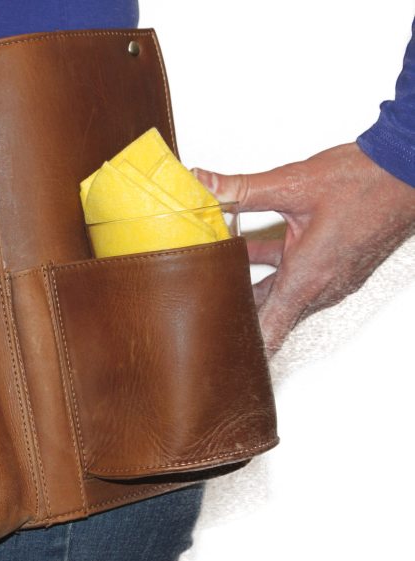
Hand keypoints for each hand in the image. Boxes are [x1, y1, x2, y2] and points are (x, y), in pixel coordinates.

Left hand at [193, 143, 414, 355]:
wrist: (409, 171)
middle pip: (271, 313)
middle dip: (239, 312)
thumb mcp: (291, 184)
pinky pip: (299, 278)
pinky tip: (249, 252)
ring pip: (284, 294)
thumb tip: (202, 185)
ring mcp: (334, 278)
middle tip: (206, 313)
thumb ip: (241, 189)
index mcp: (308, 276)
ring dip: (254, 288)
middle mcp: (323, 285)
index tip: (221, 352)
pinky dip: (273, 271)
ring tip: (218, 281)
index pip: (269, 329)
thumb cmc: (364, 181)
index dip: (243, 346)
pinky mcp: (339, 265)